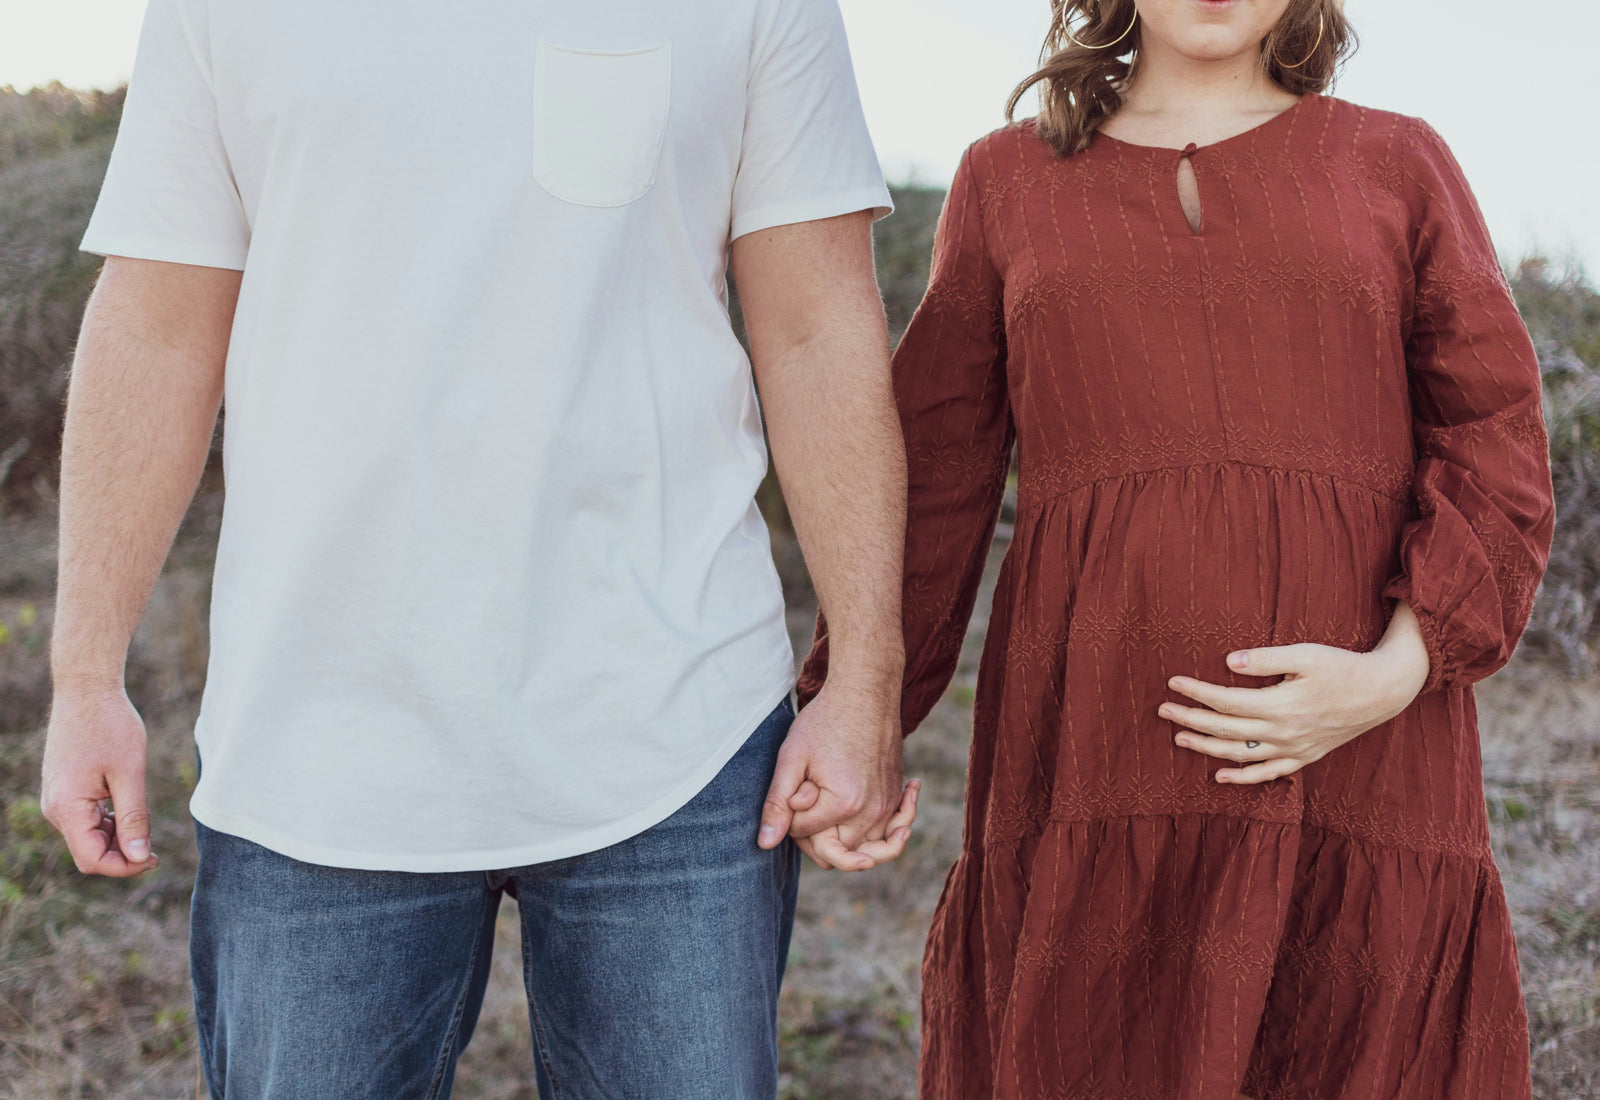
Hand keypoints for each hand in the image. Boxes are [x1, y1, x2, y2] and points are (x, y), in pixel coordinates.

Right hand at [40, 688, 157, 876]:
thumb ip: (134, 817)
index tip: (153, 858)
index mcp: (67, 808)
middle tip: (154, 847)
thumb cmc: (111, 726)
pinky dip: (108, 823)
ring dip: (116, 839)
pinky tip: (129, 809)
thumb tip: (139, 857)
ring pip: (87, 838)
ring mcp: (56, 800)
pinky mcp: (64, 791)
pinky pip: (84, 820)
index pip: (92, 860)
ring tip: (144, 821)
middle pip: (88, 853)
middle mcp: (54, 809)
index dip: (124, 867)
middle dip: (122, 855)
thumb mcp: (130, 773)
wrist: (86, 690)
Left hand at [758, 678, 918, 871]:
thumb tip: (765, 843)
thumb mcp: (792, 758)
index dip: (788, 815)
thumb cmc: (825, 721)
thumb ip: (778, 803)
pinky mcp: (895, 798)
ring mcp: (887, 806)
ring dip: (839, 838)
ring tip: (825, 806)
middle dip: (812, 834)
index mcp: (844, 804)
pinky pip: (884, 833)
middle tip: (805, 799)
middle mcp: (872, 812)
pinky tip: (855, 807)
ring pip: (861, 850)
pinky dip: (871, 832)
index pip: (802, 834)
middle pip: (833, 853)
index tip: (792, 787)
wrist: (866, 693)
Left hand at [1160, 604, 1430, 784]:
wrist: (1383, 692)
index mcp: (1280, 705)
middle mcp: (1283, 733)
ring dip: (1206, 748)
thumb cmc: (1342, 666)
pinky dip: (1242, 776)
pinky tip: (1219, 775)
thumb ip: (1265, 659)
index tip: (1173, 683)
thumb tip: (1228, 662)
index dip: (1196, 693)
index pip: (1225, 702)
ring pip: (1239, 755)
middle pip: (1225, 730)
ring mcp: (1294, 749)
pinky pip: (1267, 773)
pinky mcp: (1304, 757)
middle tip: (1163, 710)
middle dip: (1190, 720)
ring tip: (1178, 739)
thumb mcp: (1305, 655)